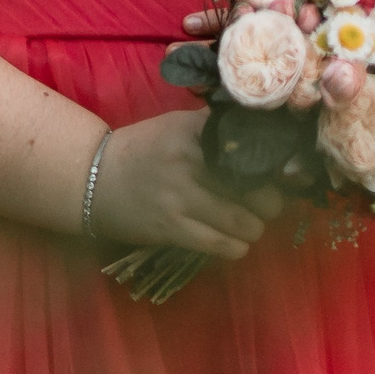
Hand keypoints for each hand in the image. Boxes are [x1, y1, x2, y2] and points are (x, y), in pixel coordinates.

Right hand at [87, 110, 269, 258]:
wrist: (91, 178)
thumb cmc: (143, 150)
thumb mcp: (178, 126)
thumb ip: (217, 129)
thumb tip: (270, 134)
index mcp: (194, 130)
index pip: (254, 147)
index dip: (277, 166)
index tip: (283, 175)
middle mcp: (190, 160)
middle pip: (259, 190)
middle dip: (269, 203)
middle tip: (265, 205)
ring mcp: (180, 196)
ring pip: (245, 222)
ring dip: (254, 228)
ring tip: (248, 225)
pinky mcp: (172, 228)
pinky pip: (223, 245)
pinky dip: (236, 247)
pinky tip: (232, 242)